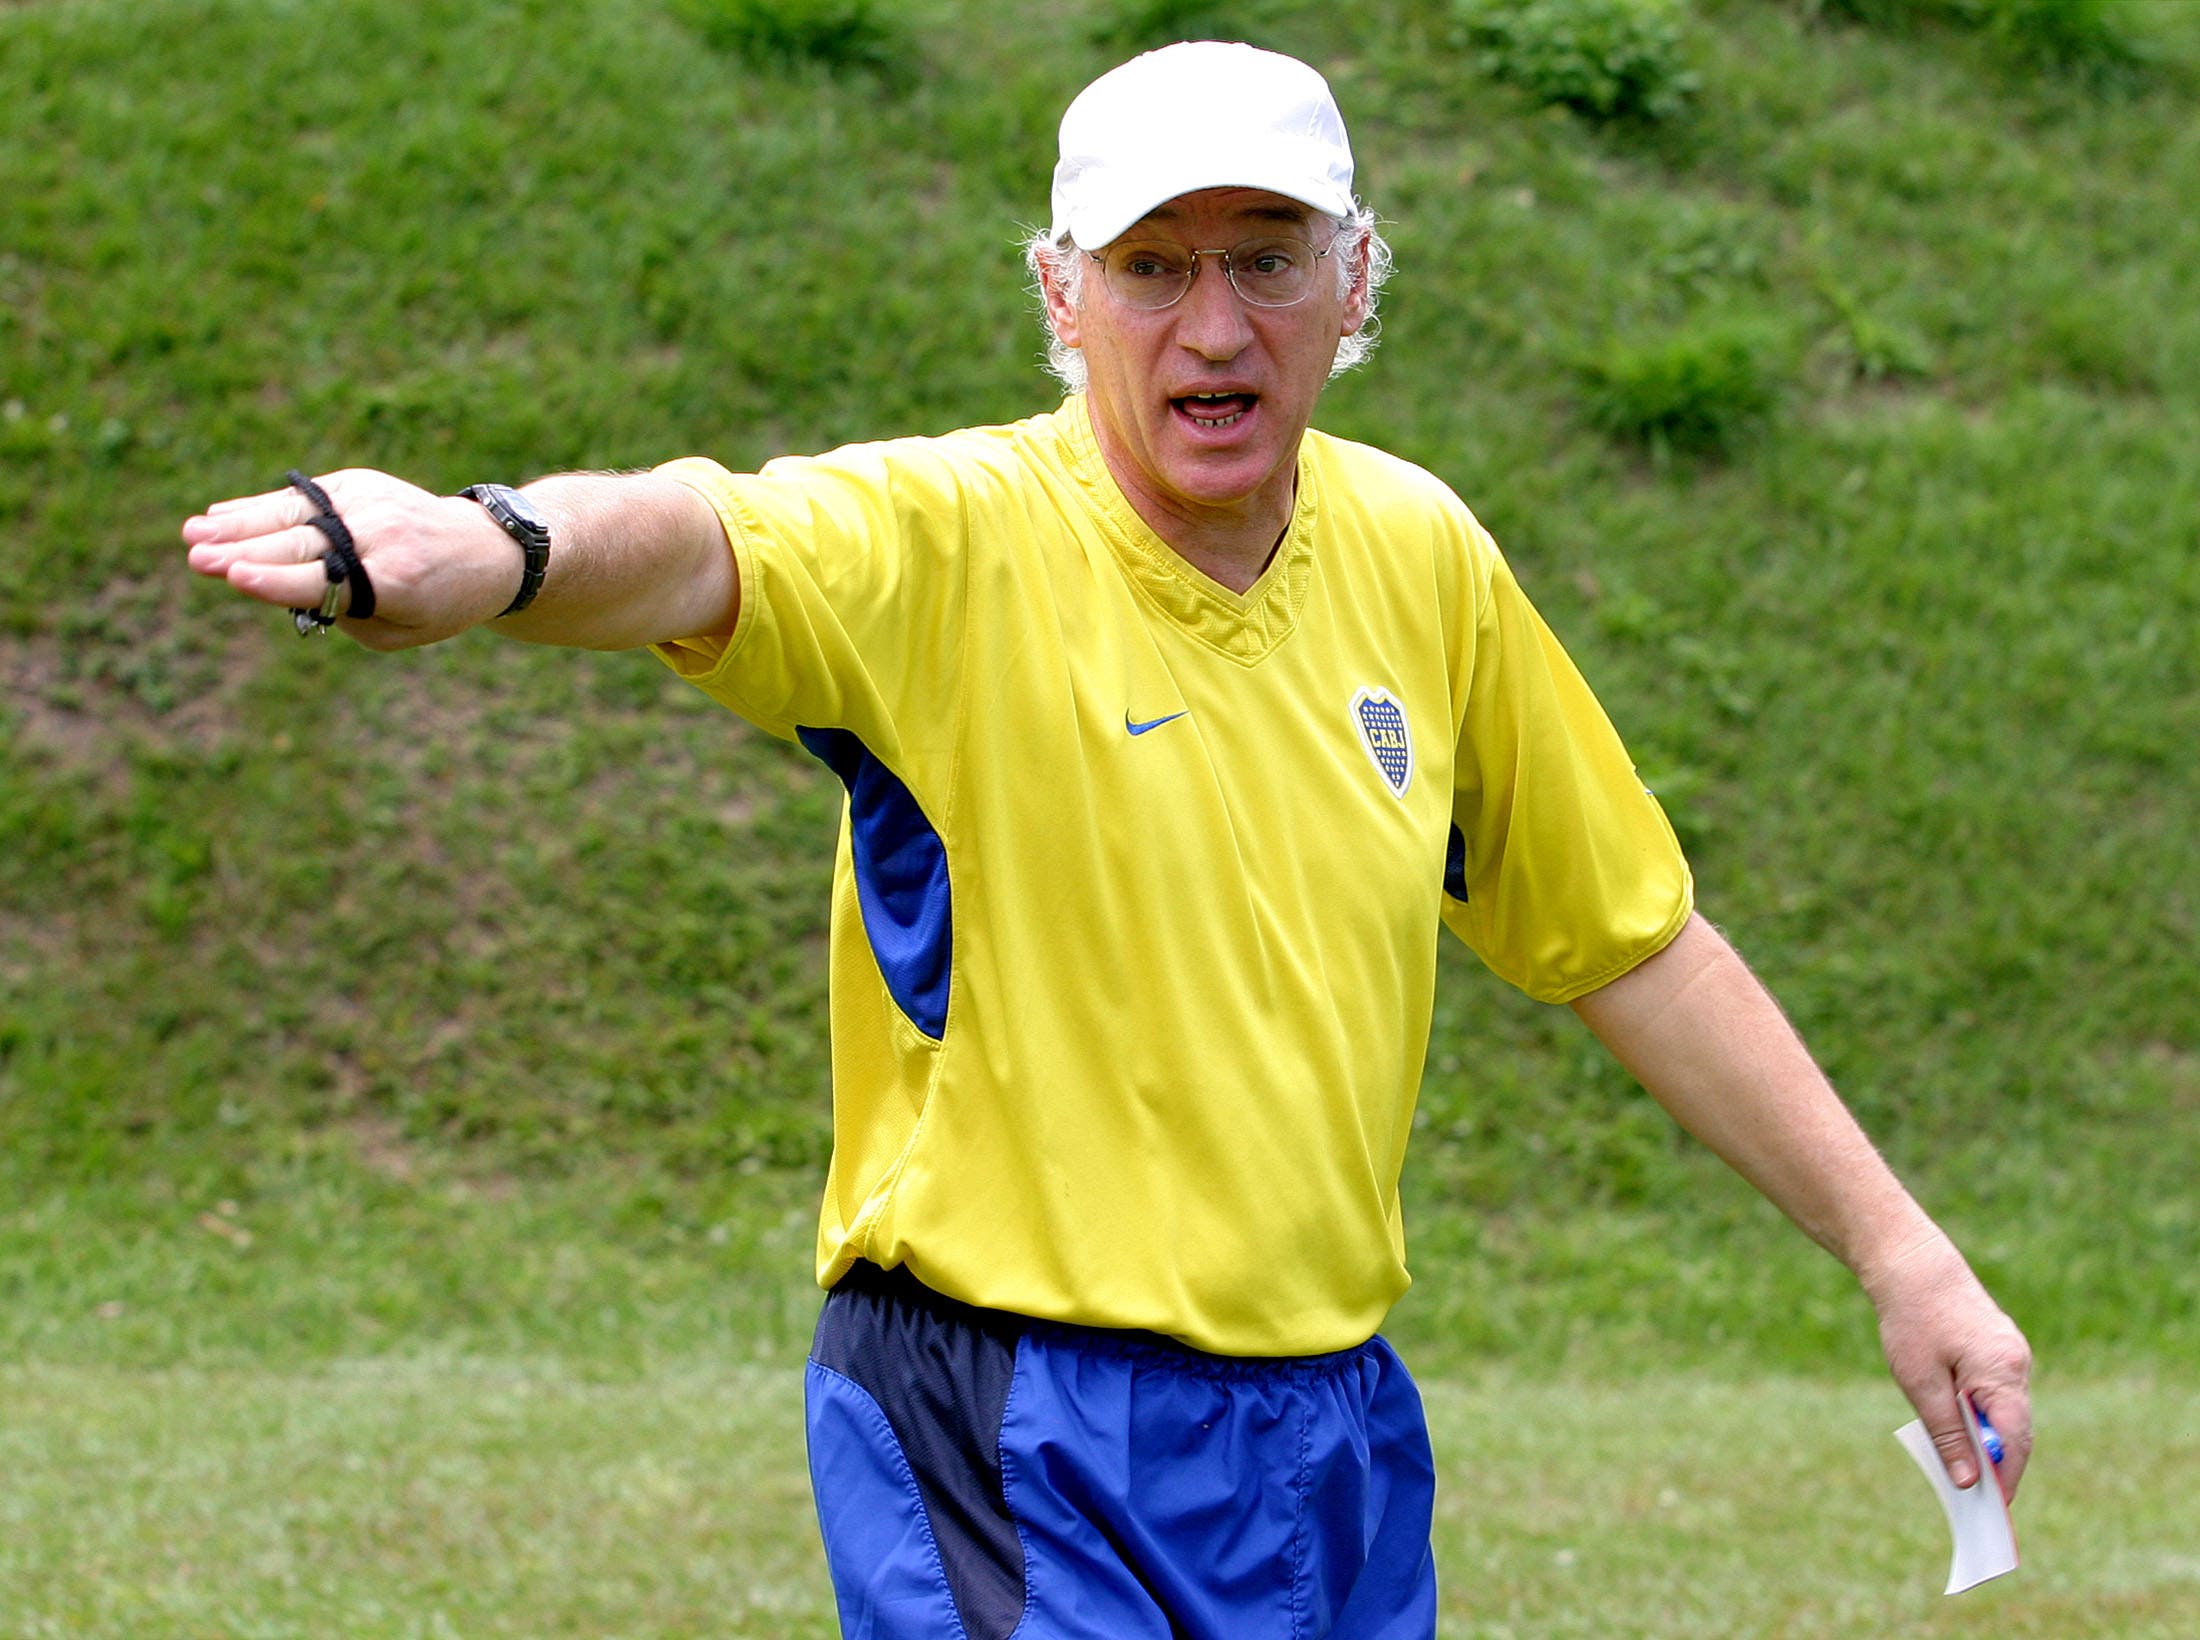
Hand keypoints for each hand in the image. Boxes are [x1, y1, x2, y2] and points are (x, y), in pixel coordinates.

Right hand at [183, 469, 522, 649]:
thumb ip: (347, 615)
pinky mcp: (359, 483)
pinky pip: (302, 497)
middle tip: (196, 559)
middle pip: (302, 546)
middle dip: (244, 552)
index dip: (277, 581)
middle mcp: (380, 535)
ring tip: (193, 535)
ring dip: (239, 524)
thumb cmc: (439, 603)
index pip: (326, 581)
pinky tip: (220, 516)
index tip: (236, 576)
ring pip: (294, 514)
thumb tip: (283, 585)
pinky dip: (260, 507)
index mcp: (395, 580)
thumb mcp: (403, 632)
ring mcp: (369, 502)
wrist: (487, 549)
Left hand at [1866, 1229, 2032, 1501]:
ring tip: (1963, 1470)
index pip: (2016, 1440)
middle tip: (1976, 1500)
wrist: (1912, 1263)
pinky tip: (1960, 1429)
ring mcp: (2011, 1354)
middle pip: (2016, 1428)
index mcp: (2002, 1372)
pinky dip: (1983, 1414)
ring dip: (1989, 1439)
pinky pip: (1997, 1392)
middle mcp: (2016, 1363)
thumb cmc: (1911, 1320)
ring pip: (2006, 1410)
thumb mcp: (1920, 1382)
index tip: (1994, 1511)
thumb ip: (1947, 1432)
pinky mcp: (1998, 1348)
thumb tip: (1969, 1480)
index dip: (2007, 1477)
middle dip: (1998, 1464)